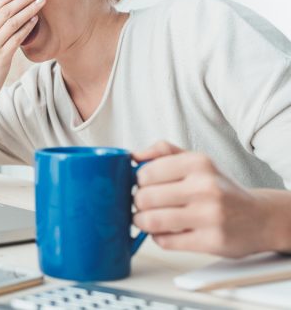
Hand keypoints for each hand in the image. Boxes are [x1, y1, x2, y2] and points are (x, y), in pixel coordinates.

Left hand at [132, 141, 272, 257]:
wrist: (259, 218)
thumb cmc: (220, 188)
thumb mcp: (197, 161)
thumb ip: (164, 152)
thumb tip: (133, 156)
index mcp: (198, 163)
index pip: (146, 173)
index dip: (138, 182)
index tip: (143, 186)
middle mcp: (205, 187)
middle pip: (145, 197)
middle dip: (137, 203)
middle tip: (143, 204)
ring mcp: (210, 216)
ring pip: (151, 221)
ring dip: (142, 221)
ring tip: (148, 218)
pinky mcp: (211, 241)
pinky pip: (165, 241)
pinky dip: (158, 237)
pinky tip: (167, 231)